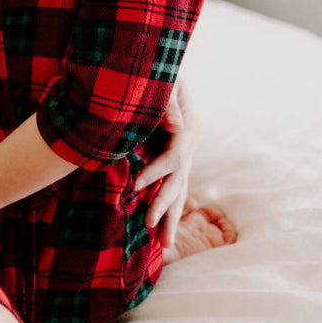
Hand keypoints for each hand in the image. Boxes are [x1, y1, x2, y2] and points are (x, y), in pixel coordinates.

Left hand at [135, 82, 196, 248]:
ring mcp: (183, 158)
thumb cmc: (163, 78)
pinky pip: (172, 189)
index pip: (171, 159)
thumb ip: (169, 104)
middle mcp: (186, 149)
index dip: (154, 172)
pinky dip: (167, 208)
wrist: (168, 78)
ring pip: (177, 192)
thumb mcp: (168, 83)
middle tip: (148, 225)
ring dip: (169, 217)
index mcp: (184, 132)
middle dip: (163, 205)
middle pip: (176, 182)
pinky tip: (161, 230)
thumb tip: (176, 126)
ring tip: (162, 245)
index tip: (134, 186)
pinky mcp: (175, 162)